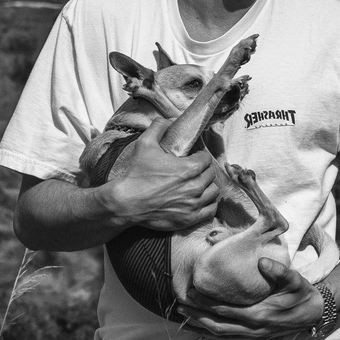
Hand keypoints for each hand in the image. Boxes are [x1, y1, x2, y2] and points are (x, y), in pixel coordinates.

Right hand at [103, 118, 219, 232]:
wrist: (126, 203)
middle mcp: (195, 187)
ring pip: (213, 192)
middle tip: (193, 171)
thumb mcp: (144, 144)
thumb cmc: (136, 174)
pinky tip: (200, 200)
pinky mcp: (189, 219)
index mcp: (189, 168)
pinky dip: (208, 204)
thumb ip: (159, 128)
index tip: (192, 157)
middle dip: (203, 170)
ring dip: (207, 187)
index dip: (199, 156)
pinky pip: (210, 210)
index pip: (206, 159)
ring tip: (197, 184)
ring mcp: (193, 204)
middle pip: (210, 175)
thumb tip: (169, 120)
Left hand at [175, 258, 325, 339]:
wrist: (315, 313)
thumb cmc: (302, 294)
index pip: (226, 310)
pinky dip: (210, 333)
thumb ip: (279, 271)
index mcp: (260, 314)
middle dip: (196, 316)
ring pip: (220, 335)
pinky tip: (198, 328)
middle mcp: (253, 329)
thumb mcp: (295, 279)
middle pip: (217, 325)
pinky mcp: (253, 337)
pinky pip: (227, 337)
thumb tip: (262, 262)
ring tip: (182, 316)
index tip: (190, 294)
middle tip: (179, 305)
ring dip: (199, 327)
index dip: (206, 304)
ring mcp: (253, 335)